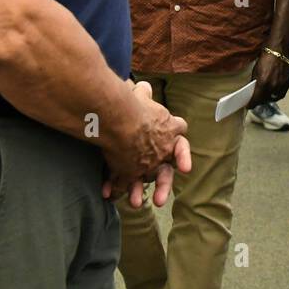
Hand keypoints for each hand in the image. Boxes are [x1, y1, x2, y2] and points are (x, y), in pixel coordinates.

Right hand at [102, 80, 192, 205]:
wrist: (122, 120)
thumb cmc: (133, 104)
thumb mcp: (140, 95)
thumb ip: (143, 93)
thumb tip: (142, 85)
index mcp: (169, 128)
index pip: (180, 132)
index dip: (179, 140)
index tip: (179, 149)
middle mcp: (162, 149)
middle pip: (167, 168)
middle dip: (164, 182)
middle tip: (162, 194)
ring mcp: (146, 162)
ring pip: (146, 180)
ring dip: (139, 191)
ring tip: (136, 203)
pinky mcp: (128, 170)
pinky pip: (123, 182)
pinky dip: (115, 187)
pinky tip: (108, 193)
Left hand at [248, 47, 288, 107]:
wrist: (280, 49)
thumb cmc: (265, 58)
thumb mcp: (256, 71)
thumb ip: (255, 82)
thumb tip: (253, 91)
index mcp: (263, 84)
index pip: (256, 100)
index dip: (251, 104)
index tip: (248, 106)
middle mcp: (273, 87)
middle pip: (265, 100)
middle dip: (259, 101)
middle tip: (256, 100)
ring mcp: (282, 86)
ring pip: (274, 98)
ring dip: (268, 99)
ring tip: (265, 97)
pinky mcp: (288, 83)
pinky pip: (281, 94)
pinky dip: (276, 95)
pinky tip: (273, 92)